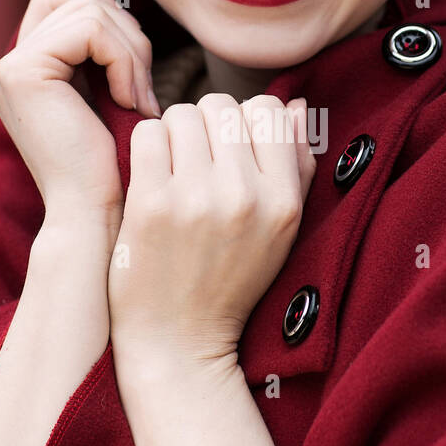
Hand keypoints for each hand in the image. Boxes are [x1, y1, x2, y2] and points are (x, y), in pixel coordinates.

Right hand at [0, 0, 159, 227]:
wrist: (92, 214)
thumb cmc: (111, 167)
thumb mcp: (108, 98)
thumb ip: (103, 54)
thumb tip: (124, 9)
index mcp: (24, 69)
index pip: (74, 5)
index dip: (118, 28)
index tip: (138, 79)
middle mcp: (7, 65)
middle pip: (83, 1)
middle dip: (129, 37)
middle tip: (145, 91)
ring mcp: (8, 66)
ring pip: (90, 11)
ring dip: (132, 53)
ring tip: (139, 100)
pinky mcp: (22, 71)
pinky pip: (90, 31)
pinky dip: (123, 60)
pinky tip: (129, 100)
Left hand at [107, 94, 315, 364]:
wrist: (178, 340)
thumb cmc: (231, 281)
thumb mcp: (282, 231)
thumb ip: (297, 166)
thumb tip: (297, 104)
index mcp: (283, 202)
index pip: (269, 110)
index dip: (247, 119)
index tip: (232, 148)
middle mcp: (244, 196)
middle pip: (221, 105)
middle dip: (207, 124)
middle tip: (197, 158)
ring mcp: (195, 198)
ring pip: (182, 113)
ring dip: (175, 133)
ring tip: (174, 168)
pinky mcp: (150, 204)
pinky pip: (147, 132)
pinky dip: (147, 146)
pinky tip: (151, 175)